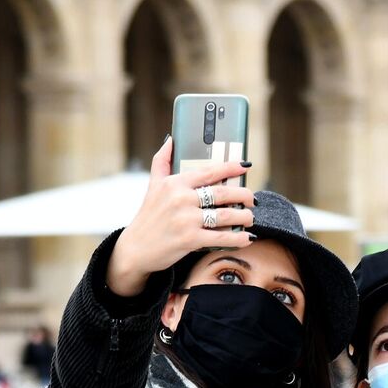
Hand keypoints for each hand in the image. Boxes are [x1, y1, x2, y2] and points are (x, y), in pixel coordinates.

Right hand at [105, 137, 255, 297]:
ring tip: (250, 218)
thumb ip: (162, 161)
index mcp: (175, 183)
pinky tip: (247, 238)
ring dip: (244, 217)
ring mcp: (186, 219)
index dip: (231, 167)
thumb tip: (171, 139)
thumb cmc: (148, 217)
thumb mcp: (152, 186)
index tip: (246, 166)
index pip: (209, 171)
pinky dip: (238, 238)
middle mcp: (181, 199)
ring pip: (226, 214)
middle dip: (243, 195)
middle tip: (252, 199)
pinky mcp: (190, 239)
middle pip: (223, 192)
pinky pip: (221, 237)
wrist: (136, 249)